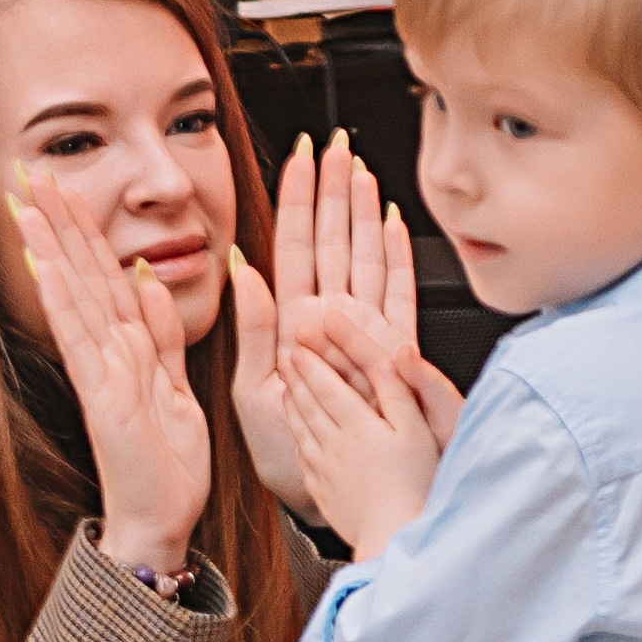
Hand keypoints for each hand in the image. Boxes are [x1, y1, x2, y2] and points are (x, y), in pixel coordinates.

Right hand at [11, 160, 210, 578]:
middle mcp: (109, 354)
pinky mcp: (102, 394)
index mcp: (132, 350)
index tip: (67, 189)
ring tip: (28, 204)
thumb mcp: (177, 391)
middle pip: (83, 277)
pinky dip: (61, 301)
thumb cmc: (169, 465)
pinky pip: (80, 339)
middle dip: (60, 225)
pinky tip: (42, 264)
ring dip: (51, 249)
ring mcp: (101, 372)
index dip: (88, 232)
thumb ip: (163, 338)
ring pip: (75, 297)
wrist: (162, 520)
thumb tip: (149, 281)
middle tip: (33, 175)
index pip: (107, 277)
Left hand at [230, 128, 462, 508]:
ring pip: (365, 260)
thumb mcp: (252, 394)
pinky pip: (397, 300)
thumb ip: (252, 328)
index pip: (295, 247)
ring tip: (363, 171)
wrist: (323, 500)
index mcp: (291, 326)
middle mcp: (328, 323)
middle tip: (337, 141)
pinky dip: (399, 262)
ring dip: (365, 214)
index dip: (298, 199)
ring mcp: (361, 336)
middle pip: (334, 242)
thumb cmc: (284, 457)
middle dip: (335, 189)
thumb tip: (242, 267)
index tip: (300, 155)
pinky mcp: (391, 358)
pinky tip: (396, 226)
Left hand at [277, 342, 442, 558]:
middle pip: (310, 404)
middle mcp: (335, 444)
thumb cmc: (413, 484)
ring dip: (292, 405)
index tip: (301, 347)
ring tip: (286, 388)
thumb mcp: (416, 433)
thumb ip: (398, 394)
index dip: (313, 365)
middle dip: (298, 378)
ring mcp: (325, 470)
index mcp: (359, 426)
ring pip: (302, 429)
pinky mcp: (323, 491)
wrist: (392, 536)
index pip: (329, 387)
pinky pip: (302, 458)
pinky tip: (297, 433)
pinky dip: (296, 438)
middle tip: (287, 357)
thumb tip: (388, 357)